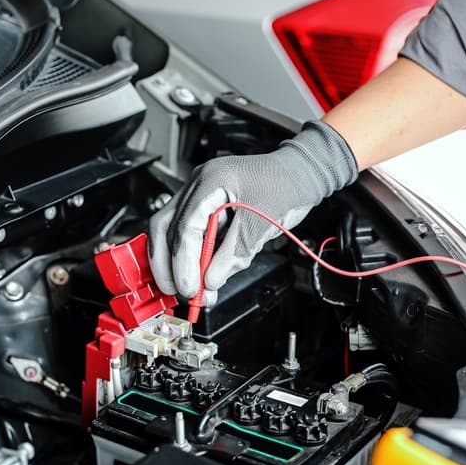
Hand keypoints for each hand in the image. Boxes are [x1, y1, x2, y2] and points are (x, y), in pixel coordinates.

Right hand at [149, 120, 356, 304]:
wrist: (300, 174)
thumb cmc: (286, 184)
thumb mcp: (262, 222)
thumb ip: (235, 252)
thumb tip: (211, 279)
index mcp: (210, 181)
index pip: (184, 225)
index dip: (182, 260)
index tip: (188, 286)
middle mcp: (199, 187)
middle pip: (165, 227)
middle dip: (167, 262)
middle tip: (178, 290)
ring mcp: (202, 198)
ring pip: (175, 233)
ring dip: (181, 264)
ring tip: (195, 290)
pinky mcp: (210, 211)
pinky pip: (195, 237)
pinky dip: (197, 259)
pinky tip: (205, 277)